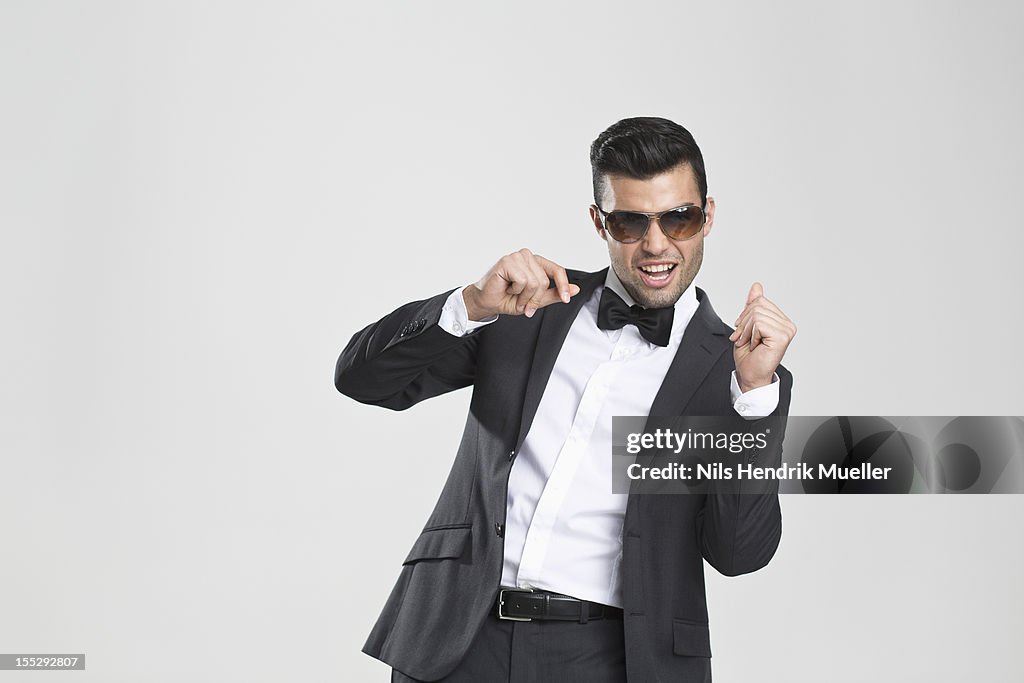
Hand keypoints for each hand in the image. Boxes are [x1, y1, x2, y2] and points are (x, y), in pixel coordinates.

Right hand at [462, 248, 580, 320]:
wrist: (487, 302)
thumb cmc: (507, 299)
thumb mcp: (536, 300)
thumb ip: (554, 294)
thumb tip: (575, 290)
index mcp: (536, 263)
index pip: (557, 270)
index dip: (563, 285)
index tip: (566, 299)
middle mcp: (528, 257)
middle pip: (544, 281)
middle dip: (534, 298)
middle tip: (522, 302)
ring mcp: (517, 257)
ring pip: (534, 282)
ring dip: (524, 296)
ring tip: (514, 295)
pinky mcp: (508, 261)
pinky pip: (523, 281)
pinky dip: (516, 291)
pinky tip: (507, 288)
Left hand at [729, 282, 796, 392]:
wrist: (750, 375)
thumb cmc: (749, 356)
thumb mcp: (747, 325)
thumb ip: (753, 306)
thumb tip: (757, 286)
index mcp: (781, 320)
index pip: (759, 301)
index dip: (745, 315)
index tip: (743, 331)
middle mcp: (787, 324)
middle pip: (757, 305)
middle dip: (744, 323)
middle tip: (745, 339)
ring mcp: (787, 330)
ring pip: (756, 314)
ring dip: (746, 331)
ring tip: (750, 343)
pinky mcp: (782, 336)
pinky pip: (758, 324)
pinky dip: (751, 335)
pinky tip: (755, 346)